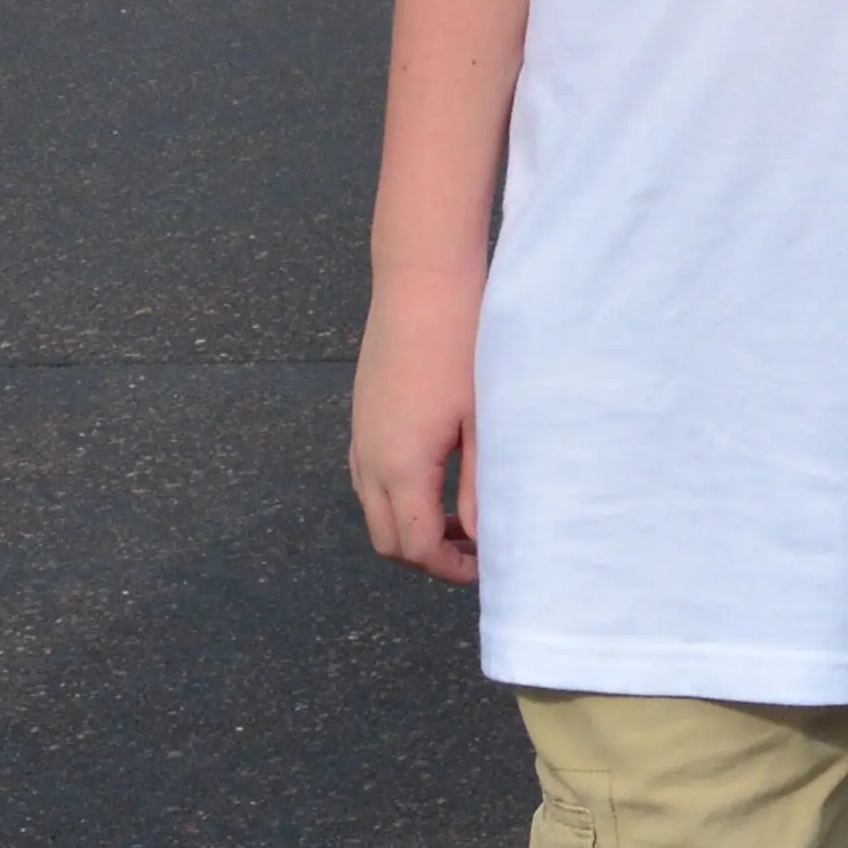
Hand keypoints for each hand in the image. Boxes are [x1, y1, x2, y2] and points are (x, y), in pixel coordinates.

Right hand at [349, 265, 485, 580]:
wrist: (423, 279)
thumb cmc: (463, 344)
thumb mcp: (482, 420)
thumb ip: (481, 486)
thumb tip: (482, 539)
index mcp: (400, 467)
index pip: (414, 546)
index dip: (449, 567)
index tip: (486, 566)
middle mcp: (369, 459)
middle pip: (388, 539)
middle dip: (427, 555)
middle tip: (474, 549)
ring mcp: (360, 436)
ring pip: (375, 510)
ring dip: (412, 525)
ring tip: (461, 517)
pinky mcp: (363, 415)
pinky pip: (370, 478)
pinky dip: (399, 496)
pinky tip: (438, 477)